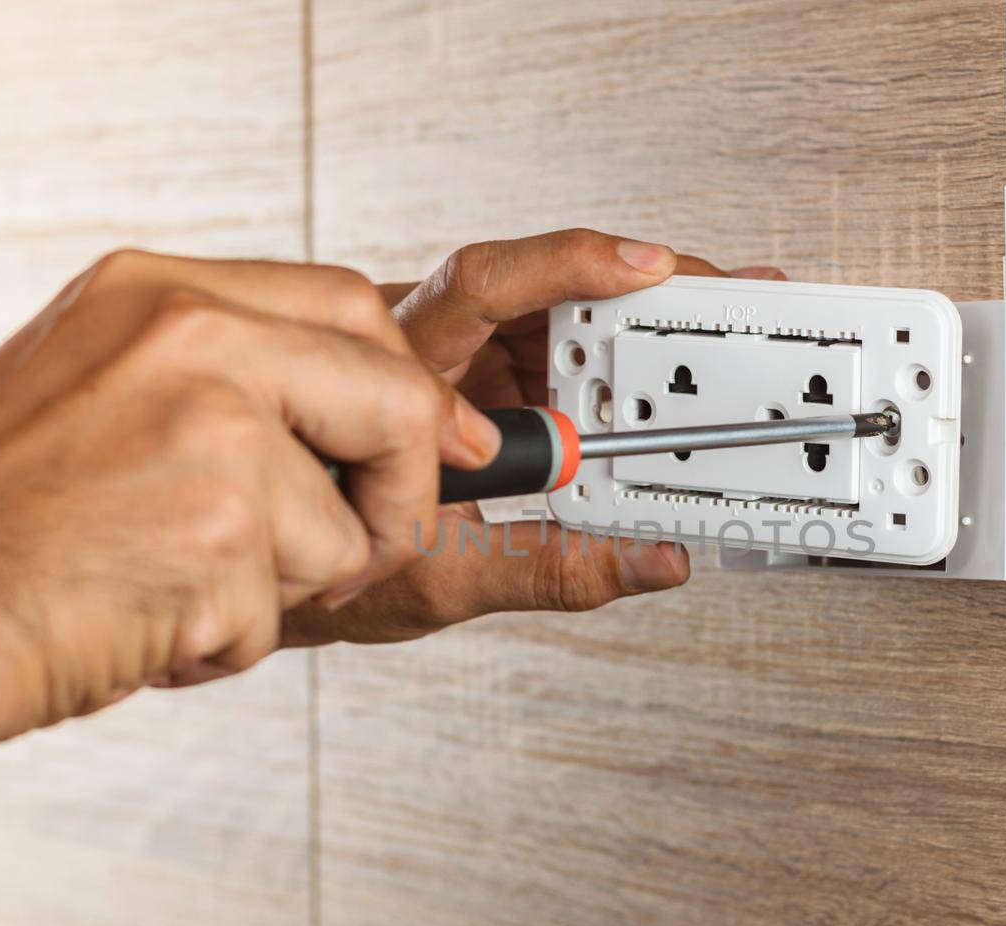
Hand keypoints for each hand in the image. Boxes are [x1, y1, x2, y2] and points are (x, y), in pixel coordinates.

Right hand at [0, 250, 497, 827]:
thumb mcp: (98, 393)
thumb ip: (230, 383)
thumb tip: (374, 412)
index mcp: (155, 291)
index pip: (345, 304)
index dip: (410, 381)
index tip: (453, 437)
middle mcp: (188, 340)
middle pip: (394, 396)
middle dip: (403, 490)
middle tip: (365, 549)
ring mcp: (209, 433)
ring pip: (344, 528)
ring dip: (282, 588)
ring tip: (167, 587)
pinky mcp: (220, 535)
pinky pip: (288, 610)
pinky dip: (229, 640)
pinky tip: (141, 623)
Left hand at [283, 228, 785, 644]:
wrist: (277, 575)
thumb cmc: (326, 565)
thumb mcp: (443, 580)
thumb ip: (551, 567)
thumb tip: (652, 558)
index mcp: (392, 371)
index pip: (485, 285)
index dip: (572, 265)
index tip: (650, 266)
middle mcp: (423, 348)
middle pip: (543, 292)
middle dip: (642, 293)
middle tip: (728, 302)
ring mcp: (450, 362)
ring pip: (555, 323)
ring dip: (633, 335)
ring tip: (713, 345)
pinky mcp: (474, 384)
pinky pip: (552, 361)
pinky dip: (609, 374)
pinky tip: (659, 384)